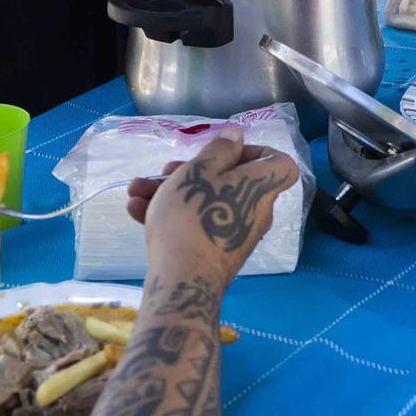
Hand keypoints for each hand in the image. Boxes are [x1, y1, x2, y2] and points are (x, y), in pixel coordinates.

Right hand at [126, 134, 299, 284]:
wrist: (184, 279)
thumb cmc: (194, 215)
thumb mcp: (200, 171)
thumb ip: (219, 150)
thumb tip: (238, 136)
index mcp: (261, 186)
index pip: (279, 164)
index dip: (257, 152)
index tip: (224, 152)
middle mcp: (255, 211)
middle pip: (230, 181)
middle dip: (192, 171)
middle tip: (164, 171)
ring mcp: (236, 234)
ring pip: (207, 202)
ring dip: (171, 192)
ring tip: (136, 191)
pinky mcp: (216, 253)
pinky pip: (199, 224)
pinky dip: (172, 215)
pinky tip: (136, 211)